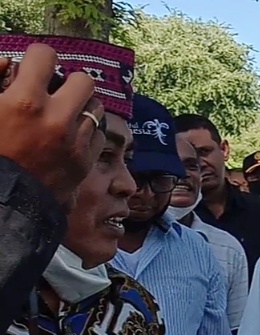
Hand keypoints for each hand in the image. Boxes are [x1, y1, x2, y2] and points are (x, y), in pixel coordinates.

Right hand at [0, 44, 104, 206]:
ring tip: (63, 114)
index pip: (45, 55)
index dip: (37, 58)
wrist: (1, 202)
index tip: (33, 68)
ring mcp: (74, 141)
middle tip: (54, 92)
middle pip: (84, 80)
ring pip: (95, 107)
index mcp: (24, 101)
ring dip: (81, 107)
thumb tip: (9, 61)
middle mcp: (56, 118)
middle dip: (69, 82)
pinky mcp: (85, 162)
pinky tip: (69, 137)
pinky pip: (98, 135)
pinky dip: (86, 132)